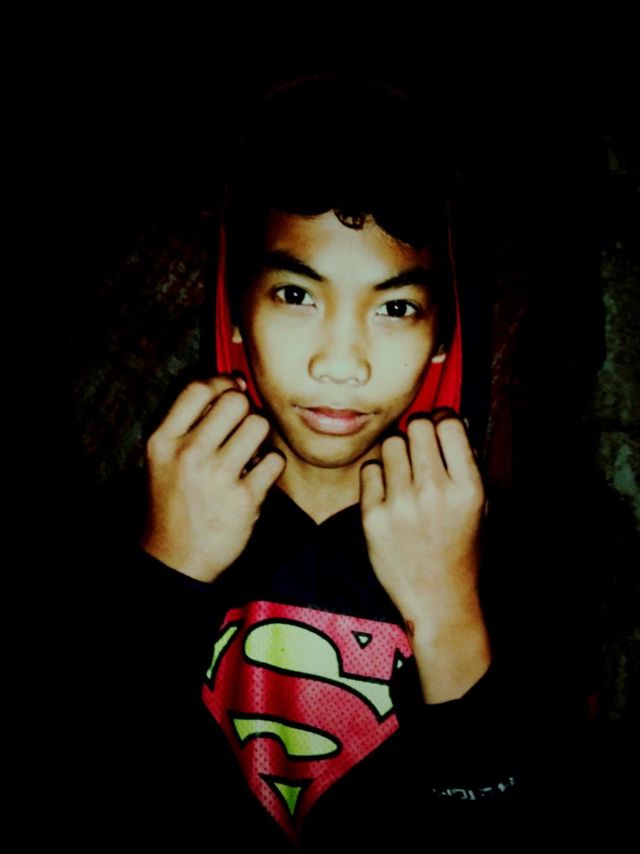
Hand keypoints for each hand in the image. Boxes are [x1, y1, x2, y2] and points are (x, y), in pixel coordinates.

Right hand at [140, 374, 285, 582]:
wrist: (175, 560)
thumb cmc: (173, 503)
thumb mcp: (163, 459)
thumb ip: (190, 422)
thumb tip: (235, 383)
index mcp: (163, 441)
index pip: (198, 388)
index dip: (222, 381)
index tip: (232, 389)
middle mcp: (188, 454)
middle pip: (235, 401)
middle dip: (244, 409)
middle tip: (241, 427)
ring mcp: (217, 477)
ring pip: (259, 425)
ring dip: (260, 436)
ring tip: (249, 453)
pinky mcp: (244, 499)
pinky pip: (274, 461)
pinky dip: (270, 467)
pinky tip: (256, 478)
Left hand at [360, 412, 485, 632]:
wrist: (438, 598)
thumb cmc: (460, 549)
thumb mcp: (479, 506)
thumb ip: (464, 465)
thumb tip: (444, 422)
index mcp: (468, 487)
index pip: (449, 424)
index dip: (442, 420)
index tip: (438, 429)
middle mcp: (435, 492)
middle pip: (417, 426)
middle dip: (418, 433)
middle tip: (418, 451)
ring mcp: (402, 504)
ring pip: (391, 444)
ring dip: (397, 453)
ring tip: (403, 474)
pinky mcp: (373, 517)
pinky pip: (370, 470)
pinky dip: (377, 476)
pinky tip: (388, 493)